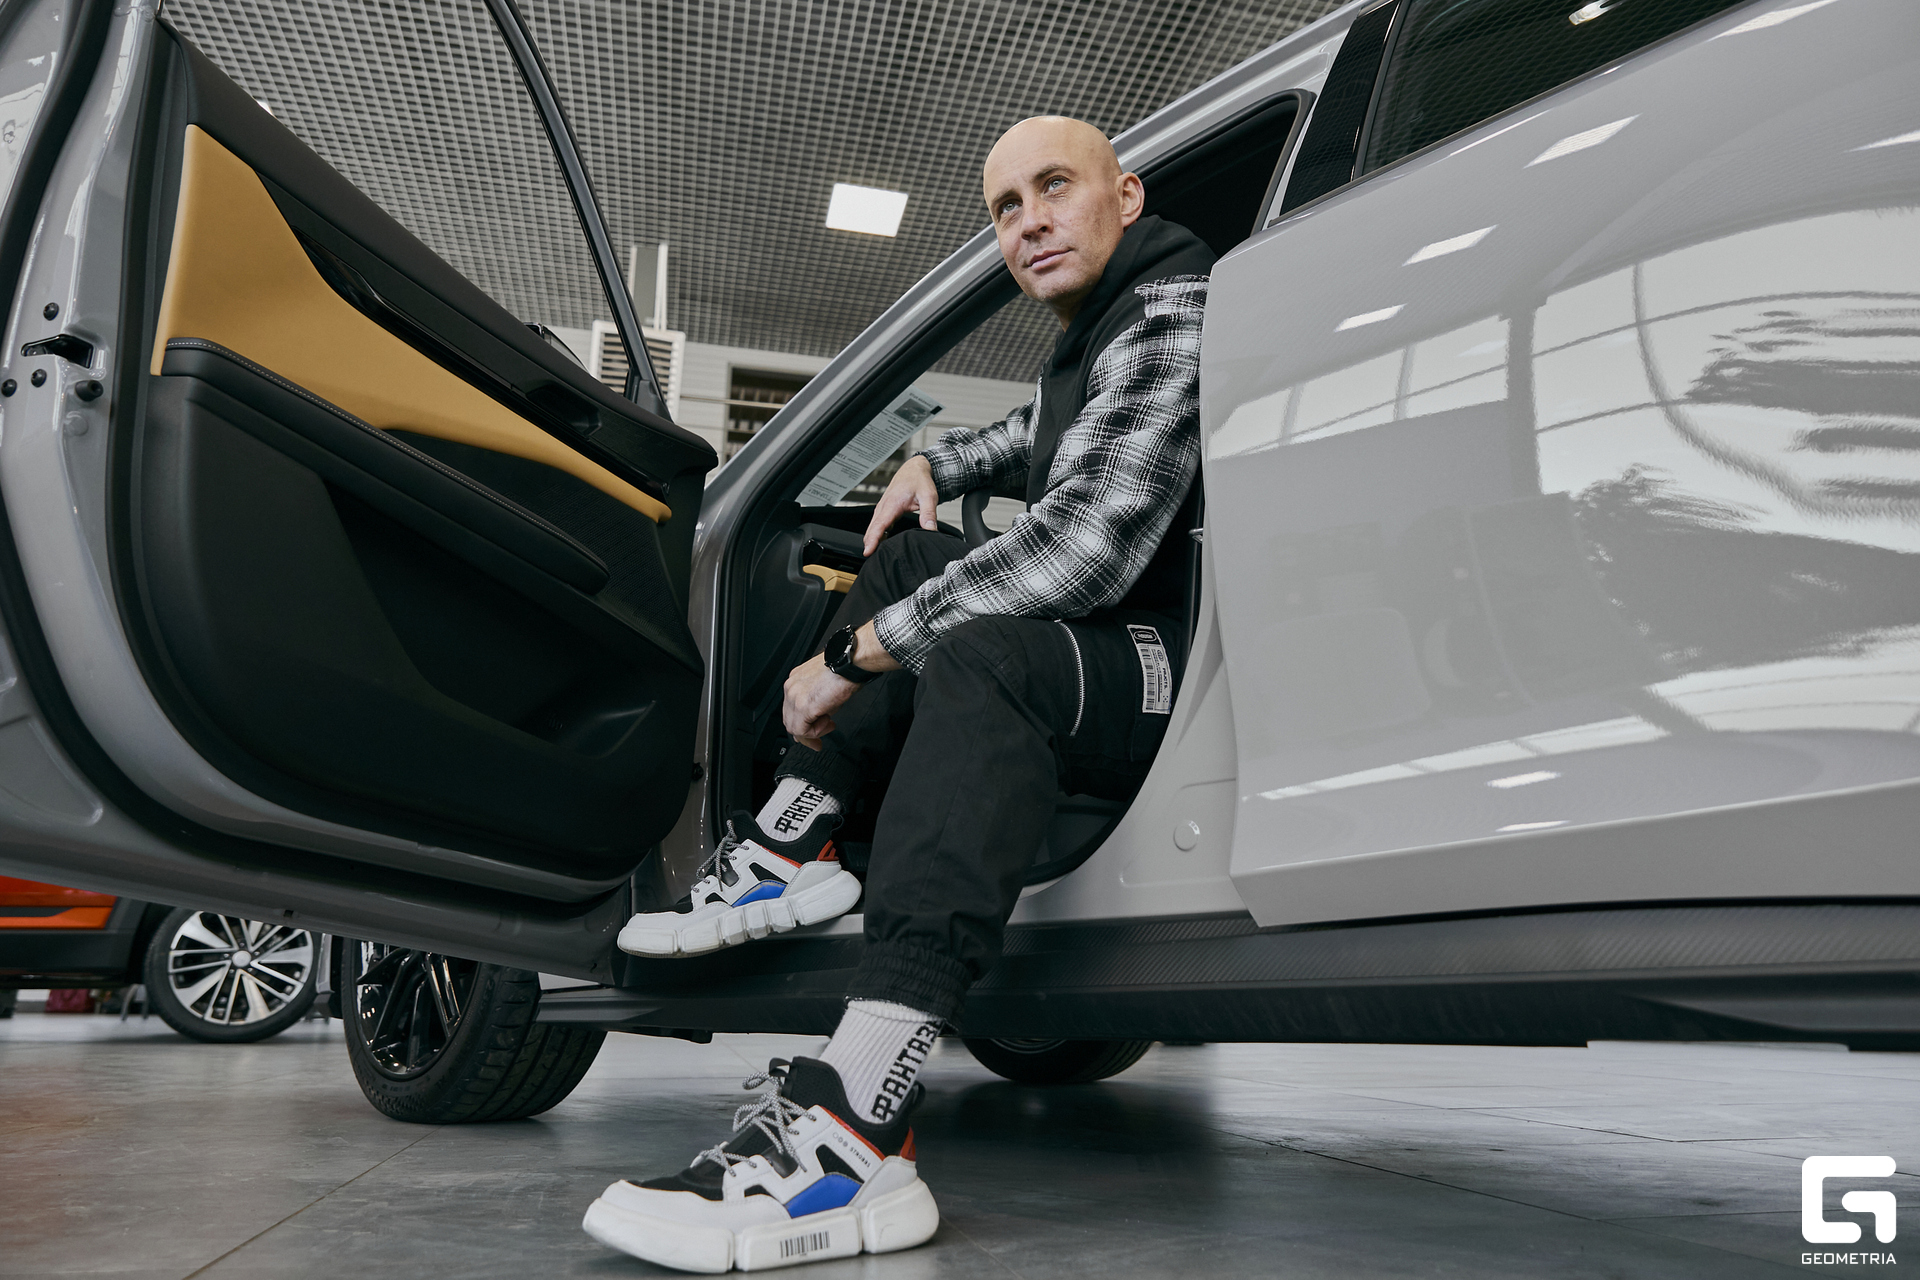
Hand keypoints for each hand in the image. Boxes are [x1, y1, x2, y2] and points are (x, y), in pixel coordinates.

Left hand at [783, 623, 900, 746]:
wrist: (851, 661)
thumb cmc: (846, 668)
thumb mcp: (827, 687)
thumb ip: (819, 702)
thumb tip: (821, 717)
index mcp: (796, 680)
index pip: (791, 709)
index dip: (803, 723)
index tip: (813, 731)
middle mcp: (791, 687)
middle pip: (789, 719)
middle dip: (805, 732)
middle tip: (819, 740)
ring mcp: (794, 697)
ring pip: (793, 727)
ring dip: (813, 731)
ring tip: (829, 724)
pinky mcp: (803, 707)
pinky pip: (802, 730)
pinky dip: (815, 733)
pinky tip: (828, 723)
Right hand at [863, 455, 937, 556]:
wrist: (914, 469)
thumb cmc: (919, 480)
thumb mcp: (929, 496)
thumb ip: (929, 513)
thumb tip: (931, 530)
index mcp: (892, 504)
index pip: (879, 525)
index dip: (873, 539)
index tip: (867, 552)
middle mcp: (884, 506)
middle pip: (872, 529)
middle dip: (869, 544)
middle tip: (870, 561)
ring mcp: (883, 508)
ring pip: (873, 527)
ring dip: (871, 540)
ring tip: (873, 556)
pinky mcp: (885, 510)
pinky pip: (877, 524)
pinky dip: (876, 534)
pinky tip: (880, 544)